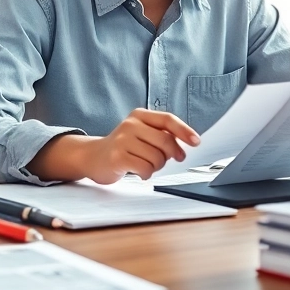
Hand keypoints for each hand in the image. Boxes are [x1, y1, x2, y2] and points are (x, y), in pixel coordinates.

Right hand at [79, 110, 200, 183]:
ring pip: (157, 157)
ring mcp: (122, 140)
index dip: (184, 130)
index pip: (167, 119)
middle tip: (168, 160)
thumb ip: (160, 134)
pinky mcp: (117, 157)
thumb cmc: (123, 147)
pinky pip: (145, 168)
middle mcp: (130, 124)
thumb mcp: (141, 133)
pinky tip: (138, 171)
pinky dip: (146, 174)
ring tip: (145, 164)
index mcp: (139, 115)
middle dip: (171, 154)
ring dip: (156, 166)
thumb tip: (185, 144)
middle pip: (165, 141)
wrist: (93, 157)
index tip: (196, 142)